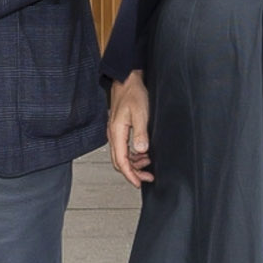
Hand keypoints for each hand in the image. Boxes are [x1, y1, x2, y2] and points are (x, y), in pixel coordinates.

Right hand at [106, 73, 151, 187]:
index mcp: (116, 133)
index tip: (138, 183)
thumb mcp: (140, 113)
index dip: (130, 175)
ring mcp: (115, 132)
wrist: (126, 79)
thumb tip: (142, 151)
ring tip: (148, 163)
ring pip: (122, 155)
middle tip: (147, 177)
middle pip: (119, 161)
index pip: (121, 161)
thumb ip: (141, 133)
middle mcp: (113, 135)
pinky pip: (124, 148)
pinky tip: (143, 152)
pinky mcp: (119, 129)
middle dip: (133, 172)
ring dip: (134, 163)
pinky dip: (134, 154)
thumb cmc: (132, 93)